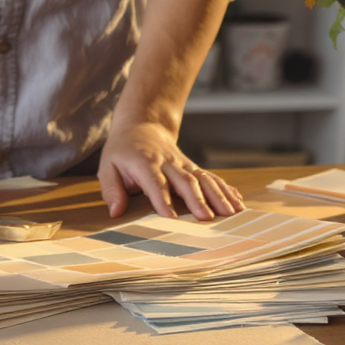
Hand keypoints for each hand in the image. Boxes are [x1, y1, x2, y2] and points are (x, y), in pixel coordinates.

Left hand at [97, 121, 243, 220]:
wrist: (142, 124)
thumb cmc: (122, 151)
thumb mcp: (107, 167)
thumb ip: (111, 189)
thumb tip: (116, 211)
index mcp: (145, 163)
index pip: (156, 183)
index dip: (163, 200)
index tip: (170, 218)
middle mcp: (168, 163)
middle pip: (185, 181)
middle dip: (198, 200)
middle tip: (208, 219)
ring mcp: (183, 163)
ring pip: (203, 178)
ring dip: (218, 195)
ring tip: (232, 212)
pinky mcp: (192, 166)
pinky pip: (211, 177)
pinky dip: (225, 189)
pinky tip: (238, 201)